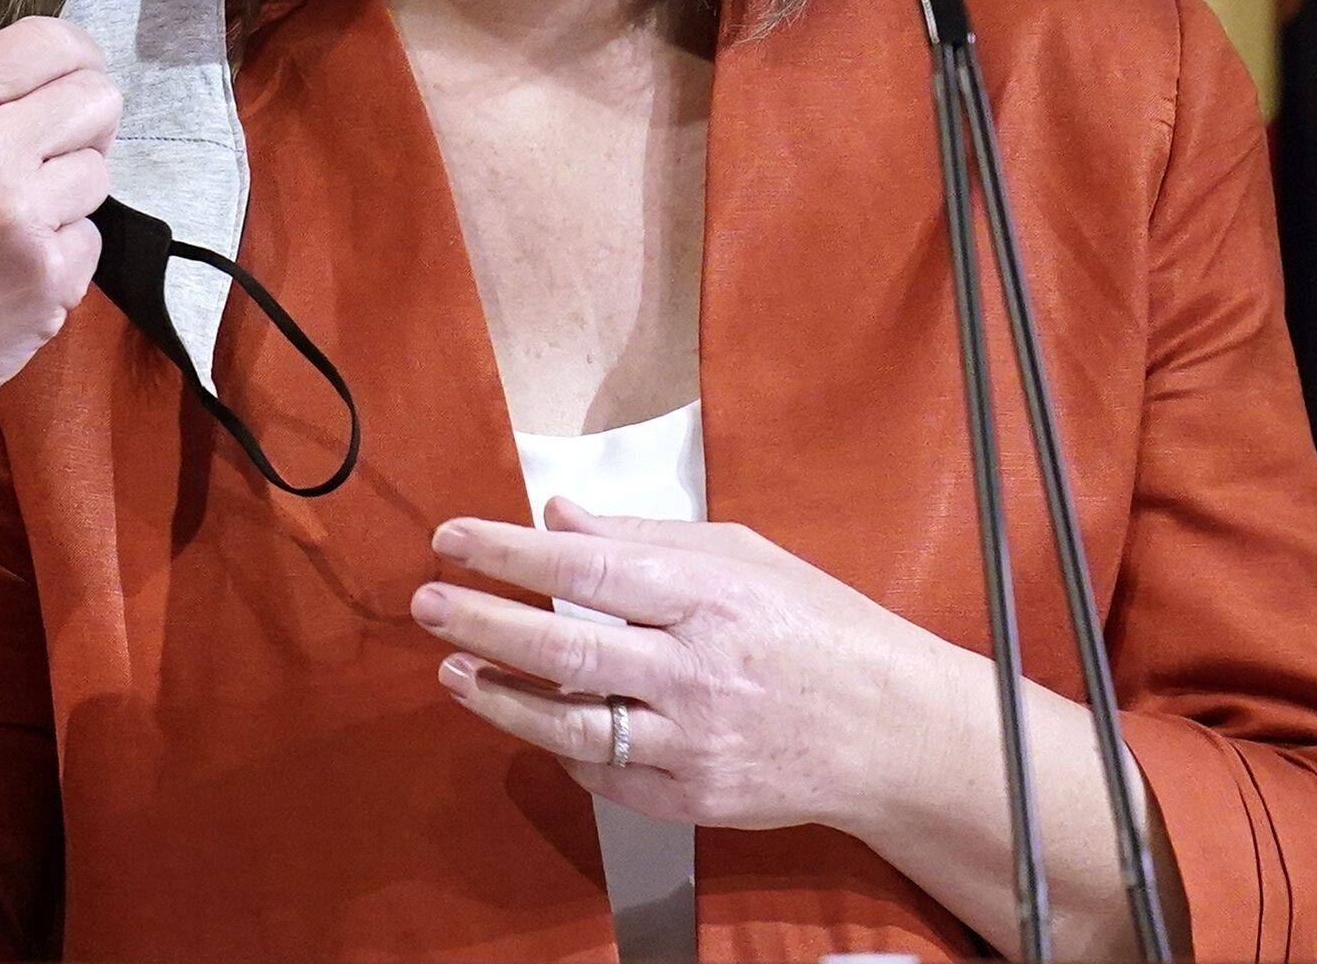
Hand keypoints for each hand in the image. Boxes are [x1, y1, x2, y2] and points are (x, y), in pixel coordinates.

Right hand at [0, 17, 117, 448]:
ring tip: (11, 226)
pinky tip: (12, 274)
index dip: (74, 58)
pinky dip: (63, 257)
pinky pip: (92, 240)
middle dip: (86, 125)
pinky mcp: (51, 276)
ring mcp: (23, 216)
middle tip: (52, 156)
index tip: (70, 81)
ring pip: (99, 172)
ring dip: (69, 197)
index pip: (48, 41)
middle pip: (97, 98)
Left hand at [412, 496, 943, 831]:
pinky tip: (528, 721)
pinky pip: (607, 777)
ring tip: (454, 669)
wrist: (891, 730)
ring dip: (501, 697)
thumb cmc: (817, 626)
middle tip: (425, 601)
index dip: (510, 554)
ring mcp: (695, 742)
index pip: (587, 571)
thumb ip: (645, 539)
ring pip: (572, 725)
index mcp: (710, 596)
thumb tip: (557, 518)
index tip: (453, 538)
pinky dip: (561, 749)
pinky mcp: (696, 800)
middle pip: (566, 649)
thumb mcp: (745, 556)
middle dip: (484, 622)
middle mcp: (697, 671)